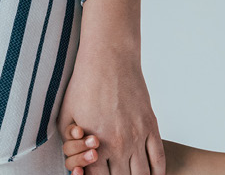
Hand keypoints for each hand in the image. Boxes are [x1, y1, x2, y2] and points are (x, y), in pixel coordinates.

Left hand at [58, 47, 164, 174]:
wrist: (109, 60)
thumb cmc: (83, 87)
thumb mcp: (65, 119)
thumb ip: (70, 147)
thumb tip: (77, 166)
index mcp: (96, 146)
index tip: (95, 173)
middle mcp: (120, 145)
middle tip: (115, 174)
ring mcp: (139, 136)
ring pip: (142, 174)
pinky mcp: (152, 126)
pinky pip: (159, 158)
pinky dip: (158, 173)